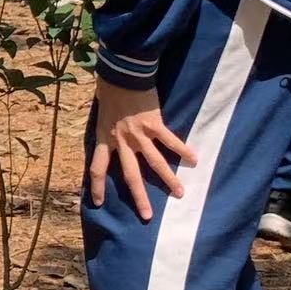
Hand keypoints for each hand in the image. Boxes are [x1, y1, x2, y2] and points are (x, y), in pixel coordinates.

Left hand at [87, 80, 196, 221]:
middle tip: (147, 216)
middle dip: (139, 197)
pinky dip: (182, 150)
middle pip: (130, 175)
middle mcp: (121, 141)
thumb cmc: (109, 90)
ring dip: (168, 180)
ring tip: (180, 194)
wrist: (121, 74)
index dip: (97, 187)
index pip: (96, 168)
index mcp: (104, 138)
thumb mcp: (101, 113)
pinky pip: (170, 141)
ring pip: (155, 163)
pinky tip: (194, 159)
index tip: (98, 203)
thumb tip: (110, 132)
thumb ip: (106, 127)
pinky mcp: (154, 124)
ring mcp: (139, 134)